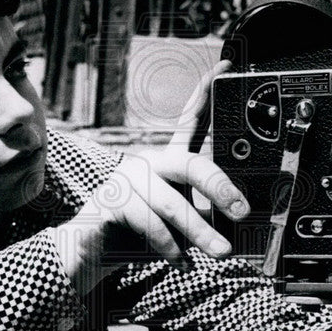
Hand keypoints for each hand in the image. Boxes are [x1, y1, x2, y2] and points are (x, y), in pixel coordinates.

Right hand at [54, 60, 247, 294]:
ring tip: (221, 252)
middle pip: (189, 164)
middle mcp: (148, 164)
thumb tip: (241, 218)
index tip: (226, 67)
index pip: (189, 121)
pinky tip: (182, 262)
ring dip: (199, 232)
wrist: (89, 253)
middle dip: (220, 188)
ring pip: (170, 204)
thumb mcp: (179, 222)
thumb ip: (203, 214)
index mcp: (167, 162)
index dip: (206, 93)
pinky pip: (147, 224)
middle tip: (242, 211)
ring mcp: (126, 182)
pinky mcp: (110, 203)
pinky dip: (168, 247)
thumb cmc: (138, 234)